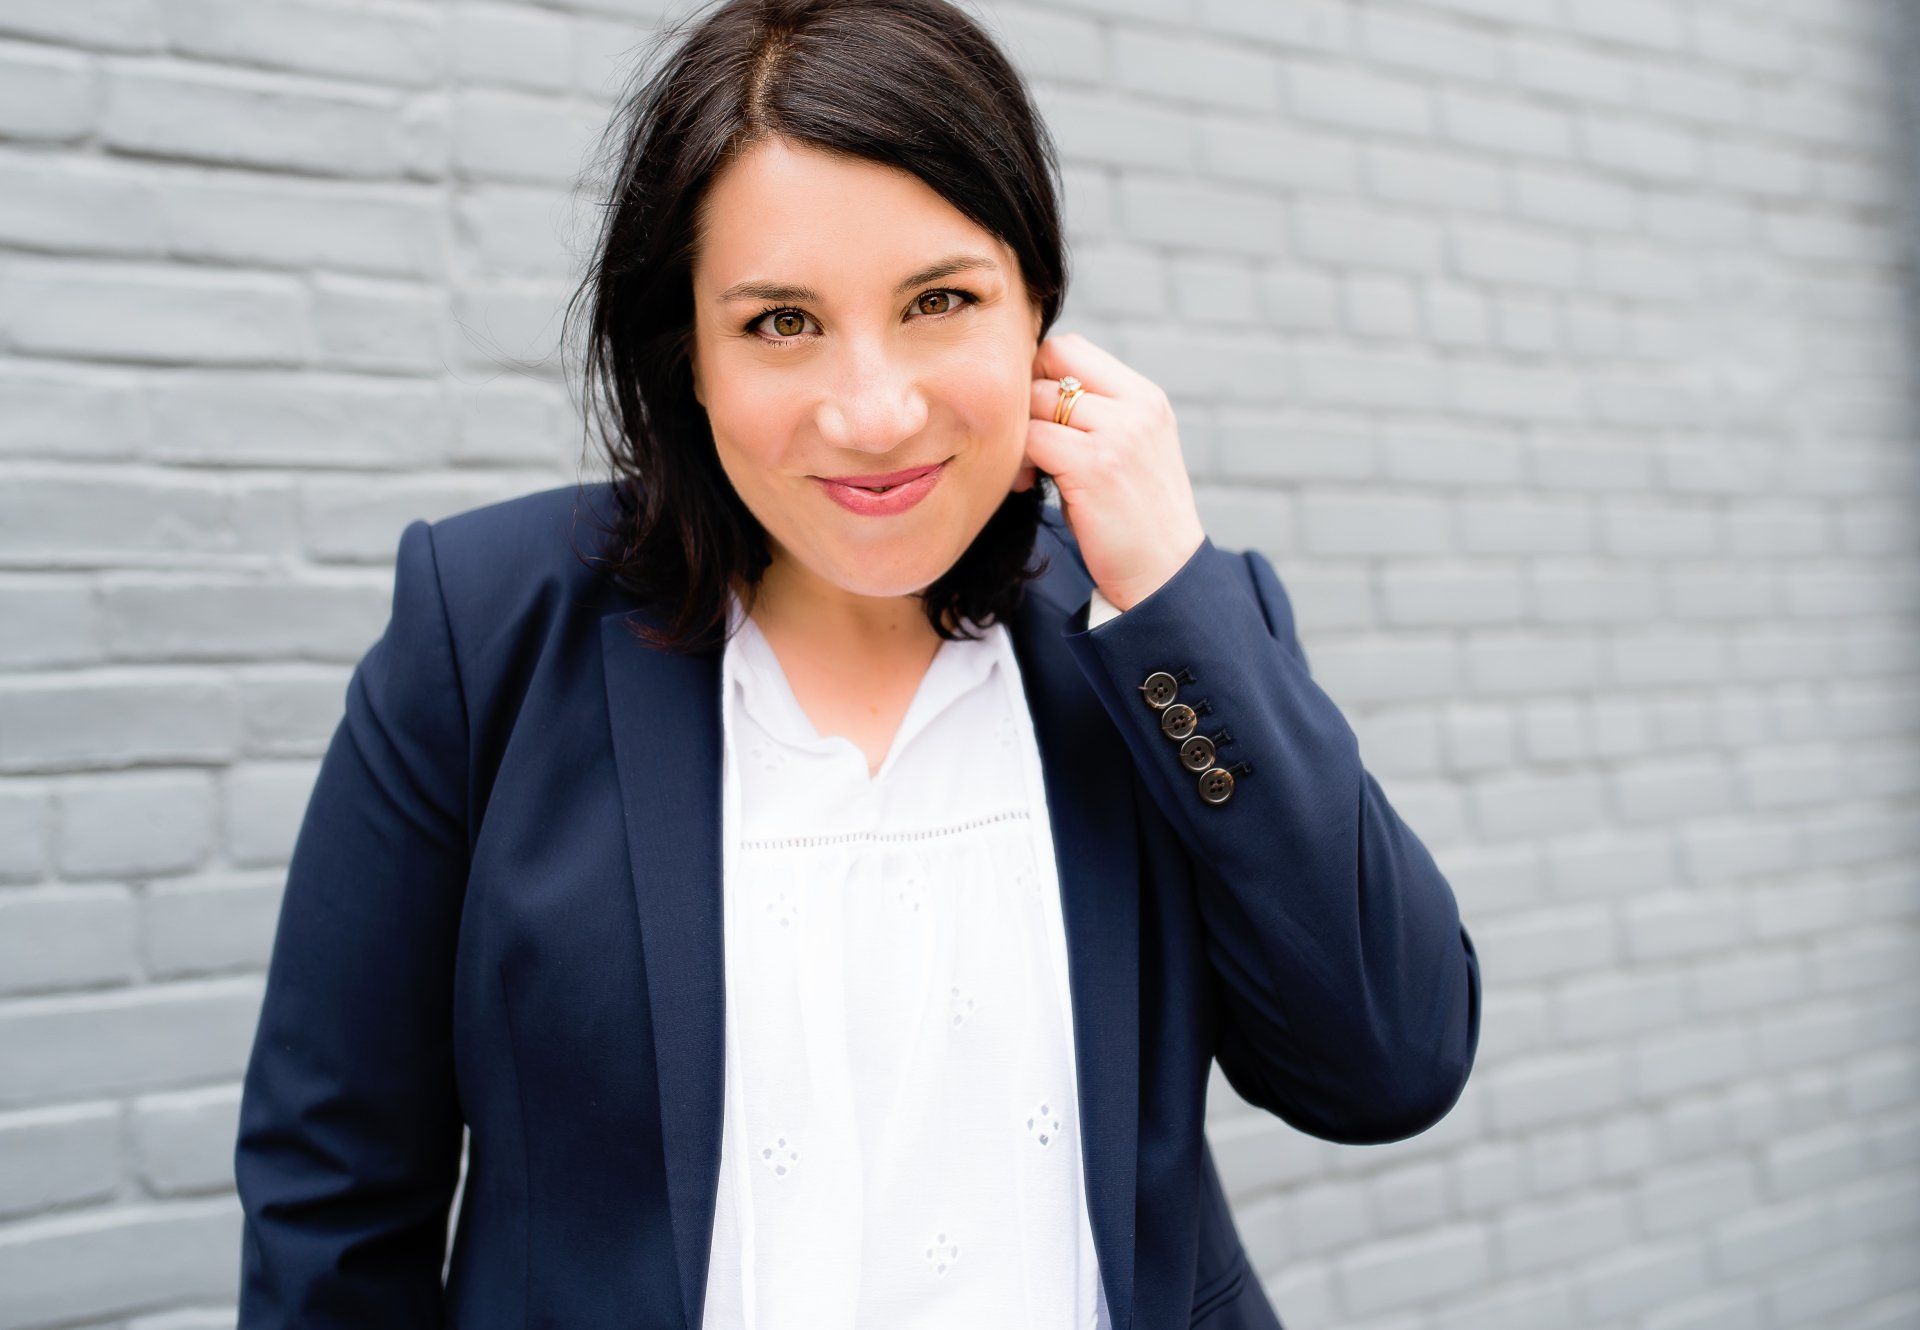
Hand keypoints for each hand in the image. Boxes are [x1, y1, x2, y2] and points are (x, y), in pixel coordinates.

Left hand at [1014, 332, 1207, 612]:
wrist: (1164, 575)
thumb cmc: (1135, 518)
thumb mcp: (1130, 450)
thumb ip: (1094, 415)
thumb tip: (1028, 389)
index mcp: (1145, 397)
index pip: (1071, 349)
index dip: (1038, 374)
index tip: (1035, 416)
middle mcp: (1136, 407)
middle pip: (1047, 368)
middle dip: (1023, 404)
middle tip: (1025, 445)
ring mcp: (1118, 434)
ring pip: (1035, 401)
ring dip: (1018, 434)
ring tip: (1027, 469)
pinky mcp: (1094, 466)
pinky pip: (1031, 439)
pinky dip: (1017, 461)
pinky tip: (1026, 485)